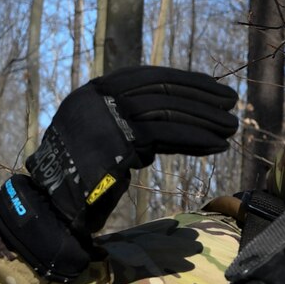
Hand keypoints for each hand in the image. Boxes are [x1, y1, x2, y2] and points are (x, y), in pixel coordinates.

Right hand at [0, 67, 237, 280]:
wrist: (53, 206)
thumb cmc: (79, 180)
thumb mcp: (104, 139)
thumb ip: (129, 124)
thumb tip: (169, 119)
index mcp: (93, 92)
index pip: (146, 77)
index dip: (183, 80)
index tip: (210, 87)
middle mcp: (97, 98)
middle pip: (160, 90)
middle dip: (200, 96)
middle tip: (231, 102)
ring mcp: (105, 118)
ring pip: (167, 111)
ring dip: (204, 119)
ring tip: (230, 128)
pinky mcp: (117, 142)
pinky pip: (166, 135)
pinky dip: (196, 139)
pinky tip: (217, 145)